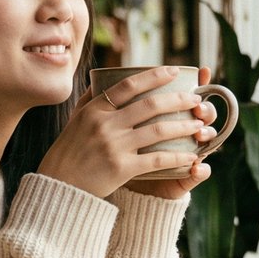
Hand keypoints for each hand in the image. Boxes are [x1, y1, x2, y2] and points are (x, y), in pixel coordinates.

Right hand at [38, 65, 219, 199]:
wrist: (59, 187)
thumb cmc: (68, 153)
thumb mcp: (74, 121)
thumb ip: (89, 100)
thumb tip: (100, 78)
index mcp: (95, 110)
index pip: (129, 85)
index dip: (155, 75)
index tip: (174, 71)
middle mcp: (105, 124)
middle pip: (150, 105)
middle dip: (178, 99)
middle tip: (195, 99)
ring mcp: (114, 146)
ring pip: (159, 130)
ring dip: (184, 126)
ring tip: (199, 124)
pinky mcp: (122, 168)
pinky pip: (158, 159)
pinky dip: (178, 157)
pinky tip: (191, 157)